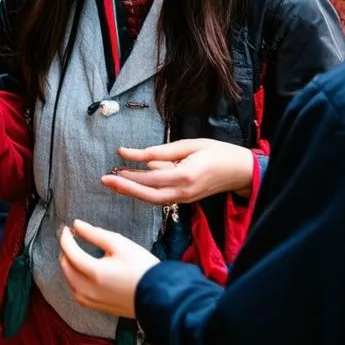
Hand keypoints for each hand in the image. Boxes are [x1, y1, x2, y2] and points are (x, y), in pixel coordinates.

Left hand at [59, 220, 158, 318]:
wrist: (161, 296)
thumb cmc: (142, 267)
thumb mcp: (119, 244)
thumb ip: (95, 234)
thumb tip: (77, 225)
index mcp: (94, 272)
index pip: (70, 252)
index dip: (66, 238)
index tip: (68, 228)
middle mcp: (90, 290)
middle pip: (66, 269)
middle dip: (65, 252)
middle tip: (70, 240)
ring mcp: (95, 302)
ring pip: (70, 284)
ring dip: (68, 269)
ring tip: (74, 255)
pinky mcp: (101, 308)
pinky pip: (79, 295)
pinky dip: (75, 283)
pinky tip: (82, 275)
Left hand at [103, 139, 254, 205]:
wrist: (240, 171)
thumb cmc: (216, 153)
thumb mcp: (188, 145)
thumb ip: (158, 152)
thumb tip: (130, 153)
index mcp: (185, 176)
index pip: (151, 179)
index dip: (131, 172)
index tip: (115, 161)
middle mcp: (183, 192)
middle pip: (148, 196)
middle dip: (124, 188)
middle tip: (104, 179)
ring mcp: (184, 199)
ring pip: (152, 200)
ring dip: (131, 192)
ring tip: (112, 182)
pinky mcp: (184, 199)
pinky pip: (160, 198)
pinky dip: (144, 192)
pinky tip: (130, 184)